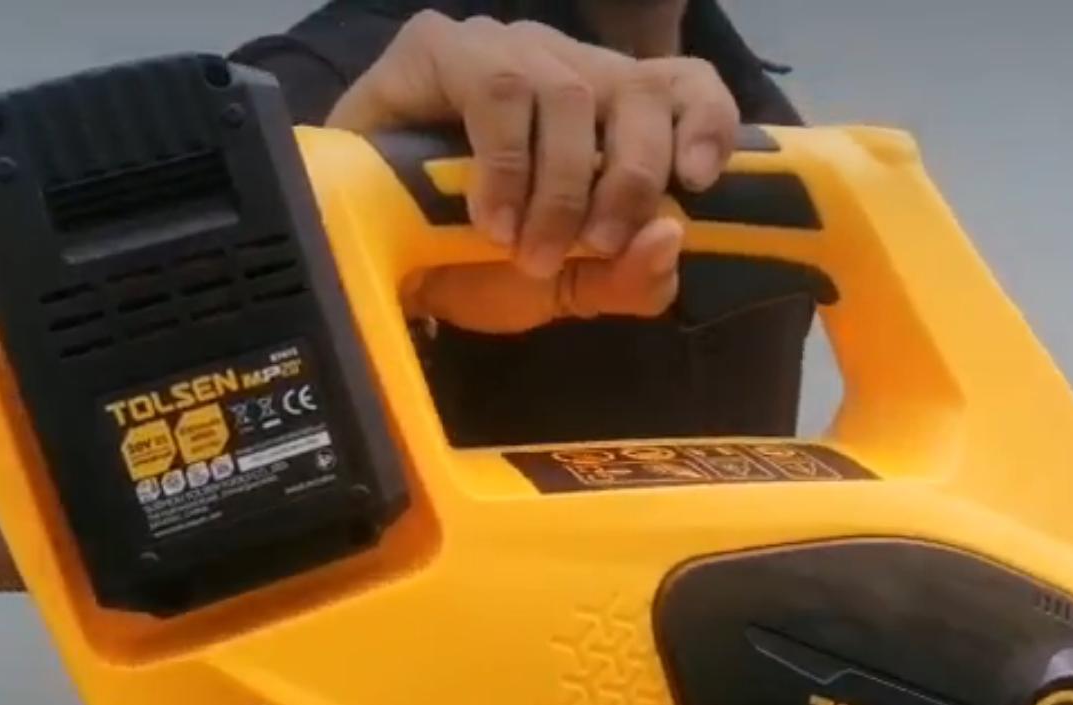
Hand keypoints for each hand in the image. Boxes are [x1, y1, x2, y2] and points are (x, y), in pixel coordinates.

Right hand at [327, 12, 737, 331]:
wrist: (367, 265)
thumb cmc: (466, 264)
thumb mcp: (563, 289)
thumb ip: (627, 280)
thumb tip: (670, 238)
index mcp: (608, 112)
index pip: (682, 83)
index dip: (705, 120)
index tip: (700, 180)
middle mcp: (566, 66)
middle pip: (637, 90)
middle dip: (628, 179)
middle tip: (595, 247)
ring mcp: (505, 48)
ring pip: (570, 91)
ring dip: (562, 183)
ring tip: (529, 246)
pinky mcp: (441, 46)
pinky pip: (498, 89)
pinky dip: (505, 163)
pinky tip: (489, 214)